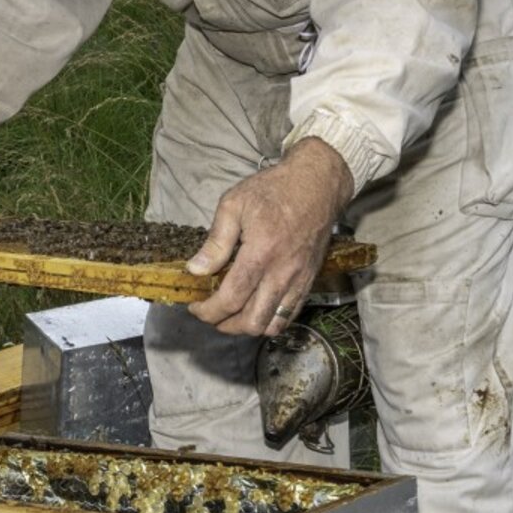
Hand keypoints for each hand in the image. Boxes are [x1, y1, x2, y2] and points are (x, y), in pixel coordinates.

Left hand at [185, 138, 355, 336]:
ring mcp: (299, 280)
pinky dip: (269, 322)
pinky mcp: (309, 281)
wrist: (317, 184)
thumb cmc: (273, 190)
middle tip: (210, 313)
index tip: (195, 306)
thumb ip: (215, 241)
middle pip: (251, 321)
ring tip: (230, 315)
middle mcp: (282, 273)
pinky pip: (289, 316)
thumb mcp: (234, 204)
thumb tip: (196, 270)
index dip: (208, 311)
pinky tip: (254, 309)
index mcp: (260, 253)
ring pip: (271, 325)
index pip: (231, 299)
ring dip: (246, 327)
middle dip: (224, 324)